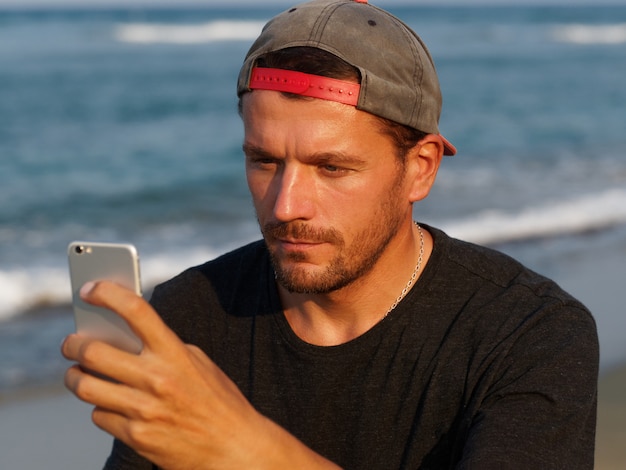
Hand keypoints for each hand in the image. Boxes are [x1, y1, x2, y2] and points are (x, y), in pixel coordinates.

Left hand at [61, 281, 338, 468]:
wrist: (232, 447)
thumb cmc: (216, 399)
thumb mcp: (197, 363)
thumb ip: (163, 348)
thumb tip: (120, 336)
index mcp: (175, 353)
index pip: (136, 311)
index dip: (107, 293)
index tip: (89, 289)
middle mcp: (157, 378)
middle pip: (93, 351)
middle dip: (73, 344)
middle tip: (70, 343)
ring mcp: (144, 409)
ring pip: (85, 386)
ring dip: (74, 377)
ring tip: (76, 373)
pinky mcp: (136, 436)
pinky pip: (99, 416)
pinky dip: (101, 408)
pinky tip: (111, 405)